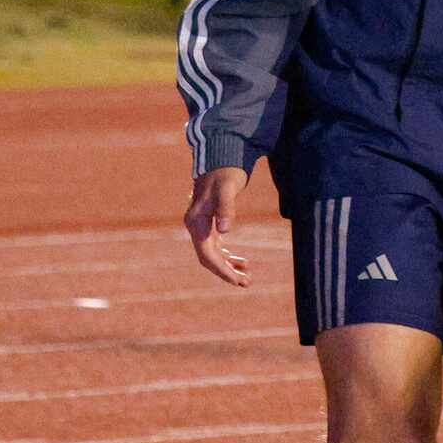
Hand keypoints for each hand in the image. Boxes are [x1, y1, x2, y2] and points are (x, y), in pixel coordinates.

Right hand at [185, 166, 248, 285]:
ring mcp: (201, 226)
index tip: (238, 281)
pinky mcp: (210, 222)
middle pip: (209, 258)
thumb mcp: (227, 189)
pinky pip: (216, 245)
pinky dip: (228, 255)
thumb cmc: (224, 173)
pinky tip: (241, 261)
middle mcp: (195, 226)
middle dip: (226, 272)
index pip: (207, 254)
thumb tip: (225, 231)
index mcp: (196, 223)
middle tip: (247, 283)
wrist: (220, 159)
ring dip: (228, 266)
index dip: (222, 270)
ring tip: (247, 276)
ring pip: (213, 253)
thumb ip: (226, 208)